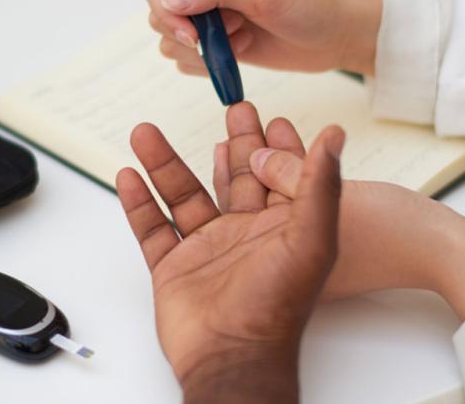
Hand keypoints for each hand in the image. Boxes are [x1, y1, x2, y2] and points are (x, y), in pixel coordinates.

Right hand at [116, 102, 344, 402]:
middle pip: (232, 178)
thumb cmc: (277, 303)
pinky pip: (152, 228)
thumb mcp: (310, 238)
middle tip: (229, 109)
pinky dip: (139, 203)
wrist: (232, 356)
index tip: (269, 115)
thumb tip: (335, 135)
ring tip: (145, 132)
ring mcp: (206, 250)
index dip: (272, 143)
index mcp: (277, 227)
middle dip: (230, 143)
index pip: (274, 174)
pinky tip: (129, 176)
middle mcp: (242, 235)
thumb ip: (319, 184)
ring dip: (164, 163)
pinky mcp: (175, 267)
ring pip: (182, 195)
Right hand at [141, 0, 381, 76]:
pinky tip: (240, 54)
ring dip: (202, 51)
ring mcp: (209, 19)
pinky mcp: (217, 45)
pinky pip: (189, 62)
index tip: (192, 31)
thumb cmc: (307, 4)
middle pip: (159, 14)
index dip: (166, 8)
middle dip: (186, 34)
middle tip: (227, 35)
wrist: (333, 35)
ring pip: (171, 42)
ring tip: (241, 41)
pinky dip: (208, 66)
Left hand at [214, 117, 464, 320]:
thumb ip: (292, 176)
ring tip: (254, 117)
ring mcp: (305, 241)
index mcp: (278, 253)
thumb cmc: (392, 237)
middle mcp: (284, 249)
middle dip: (244, 151)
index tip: (222, 134)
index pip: (239, 202)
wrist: (443, 255)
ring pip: (273, 189)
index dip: (229, 165)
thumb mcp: (336, 204)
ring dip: (266, 153)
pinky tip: (282, 136)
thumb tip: (256, 157)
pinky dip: (291, 165)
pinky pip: (298, 192)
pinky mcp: (329, 226)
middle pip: (251, 192)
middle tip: (238, 113)